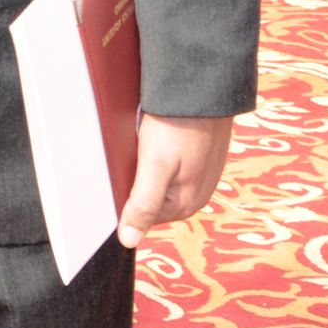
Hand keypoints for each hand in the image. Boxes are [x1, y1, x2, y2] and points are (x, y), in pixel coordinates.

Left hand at [116, 114, 234, 248]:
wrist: (205, 87)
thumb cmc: (179, 124)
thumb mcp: (155, 166)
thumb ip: (143, 204)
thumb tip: (128, 240)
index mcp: (187, 204)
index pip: (143, 216)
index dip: (127, 196)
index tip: (122, 173)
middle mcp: (197, 194)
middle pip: (152, 197)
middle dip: (137, 179)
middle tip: (133, 153)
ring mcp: (201, 174)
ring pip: (160, 179)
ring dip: (147, 164)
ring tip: (144, 142)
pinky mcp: (201, 155)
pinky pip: (171, 163)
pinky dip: (159, 152)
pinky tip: (157, 136)